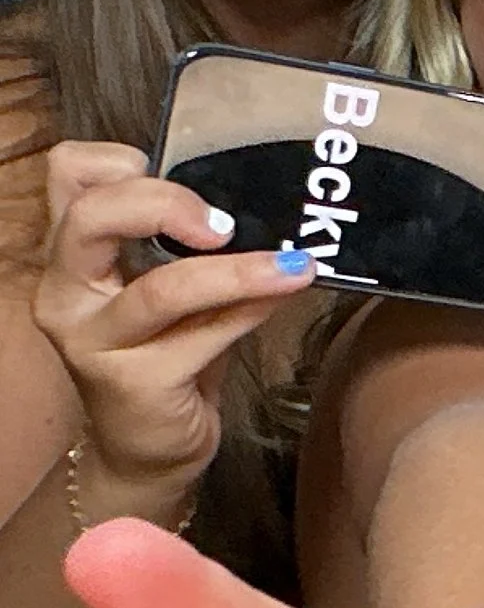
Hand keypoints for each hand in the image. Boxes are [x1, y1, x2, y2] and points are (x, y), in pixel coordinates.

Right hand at [34, 140, 315, 512]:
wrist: (148, 448)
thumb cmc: (167, 353)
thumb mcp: (172, 287)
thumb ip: (196, 245)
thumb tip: (270, 204)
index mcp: (69, 254)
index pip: (68, 174)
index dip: (120, 159)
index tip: (182, 172)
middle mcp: (65, 292)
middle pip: (92, 216)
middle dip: (165, 203)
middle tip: (224, 222)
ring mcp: (94, 341)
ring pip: (163, 288)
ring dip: (238, 271)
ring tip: (294, 264)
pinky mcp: (134, 384)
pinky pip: (204, 335)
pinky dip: (251, 310)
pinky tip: (285, 295)